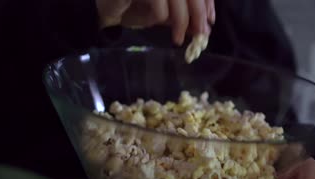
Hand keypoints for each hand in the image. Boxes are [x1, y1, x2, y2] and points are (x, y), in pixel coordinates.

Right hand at [96, 0, 215, 44]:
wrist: (105, 8)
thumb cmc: (136, 7)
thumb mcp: (166, 13)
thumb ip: (185, 17)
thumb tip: (207, 28)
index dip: (206, 3)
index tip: (210, 21)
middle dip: (198, 14)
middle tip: (200, 35)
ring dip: (181, 20)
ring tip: (178, 39)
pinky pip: (157, 1)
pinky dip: (159, 14)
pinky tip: (153, 22)